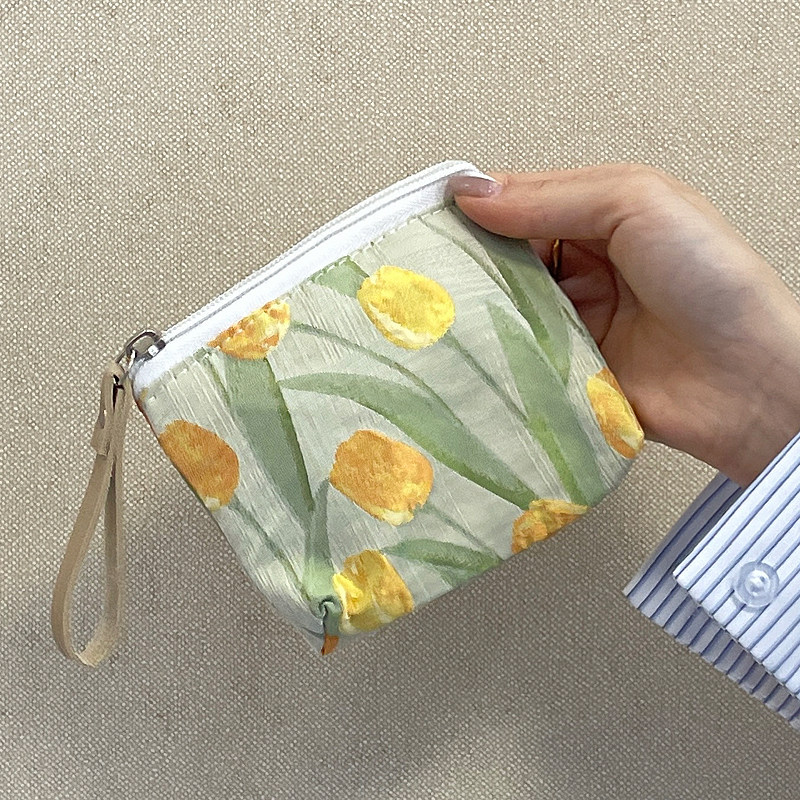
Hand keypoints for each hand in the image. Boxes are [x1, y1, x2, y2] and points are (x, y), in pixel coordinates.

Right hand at [450, 164, 799, 486]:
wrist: (746, 382)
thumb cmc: (715, 283)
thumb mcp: (637, 201)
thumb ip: (551, 195)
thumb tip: (474, 193)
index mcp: (601, 218)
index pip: (520, 205)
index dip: (478, 210)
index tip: (432, 217)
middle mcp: (583, 269)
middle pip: (505, 259)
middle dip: (471, 261)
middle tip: (430, 266)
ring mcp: (571, 322)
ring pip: (504, 308)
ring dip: (479, 308)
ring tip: (442, 306)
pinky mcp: (562, 371)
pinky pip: (515, 356)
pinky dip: (494, 352)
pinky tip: (468, 347)